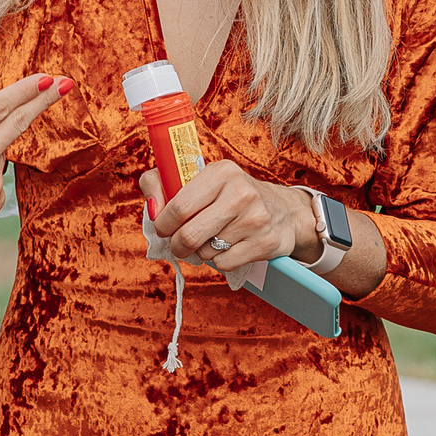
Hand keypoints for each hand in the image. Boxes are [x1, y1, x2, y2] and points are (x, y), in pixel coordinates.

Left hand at [139, 161, 315, 275]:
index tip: (164, 228)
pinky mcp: (265, 243)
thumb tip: (152, 210)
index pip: (178, 207)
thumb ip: (162, 185)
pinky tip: (230, 246)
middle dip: (177, 245)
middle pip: (189, 235)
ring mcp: (256, 219)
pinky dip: (220, 260)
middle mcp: (241, 193)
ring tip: (214, 238)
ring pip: (205, 252)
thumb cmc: (231, 196)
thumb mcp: (200, 179)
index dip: (163, 224)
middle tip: (179, 244)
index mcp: (222, 172)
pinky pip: (224, 264)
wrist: (284, 212)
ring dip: (202, 251)